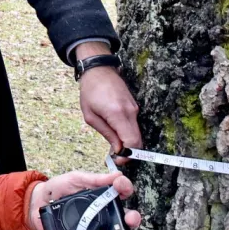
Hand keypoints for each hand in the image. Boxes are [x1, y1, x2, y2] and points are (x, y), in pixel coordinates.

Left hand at [27, 171, 141, 229]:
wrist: (37, 203)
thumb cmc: (59, 189)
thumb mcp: (76, 179)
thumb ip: (95, 179)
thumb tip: (116, 175)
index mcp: (104, 198)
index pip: (123, 194)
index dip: (126, 189)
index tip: (120, 186)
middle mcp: (103, 216)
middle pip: (125, 223)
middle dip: (132, 221)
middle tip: (130, 219)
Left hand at [74, 42, 140, 160]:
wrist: (99, 70)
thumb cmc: (90, 91)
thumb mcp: (91, 116)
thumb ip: (107, 134)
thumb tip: (118, 150)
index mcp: (118, 114)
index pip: (131, 142)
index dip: (127, 155)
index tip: (118, 160)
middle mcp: (130, 111)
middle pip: (138, 140)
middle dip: (129, 153)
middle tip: (115, 157)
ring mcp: (134, 108)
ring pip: (137, 133)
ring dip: (128, 144)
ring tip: (114, 147)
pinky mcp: (134, 107)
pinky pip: (134, 125)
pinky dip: (128, 134)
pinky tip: (117, 136)